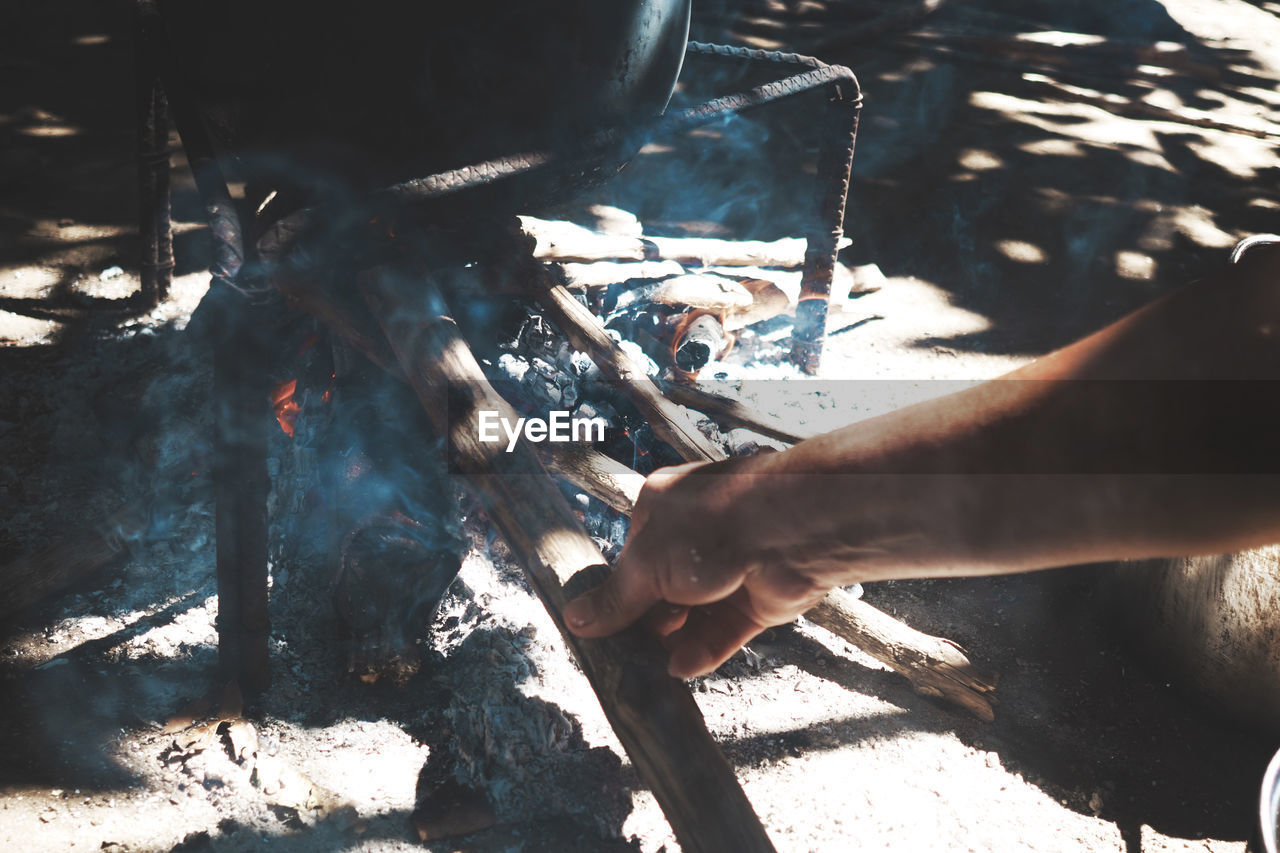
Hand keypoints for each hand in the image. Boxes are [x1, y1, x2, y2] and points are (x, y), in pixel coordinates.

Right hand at [562, 456, 834, 677]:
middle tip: (625, 656)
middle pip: (662, 589)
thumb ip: (616, 597)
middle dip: (646, 623)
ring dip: (674, 642)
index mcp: (663, 509)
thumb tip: (575, 619)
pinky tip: (682, 668)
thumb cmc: (713, 528)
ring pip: (693, 615)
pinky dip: (703, 650)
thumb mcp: (647, 563)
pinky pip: (723, 631)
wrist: (792, 532)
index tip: (601, 627)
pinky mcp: (756, 599)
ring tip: (651, 669)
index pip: (633, 557)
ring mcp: (729, 569)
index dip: (619, 593)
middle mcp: (697, 537)